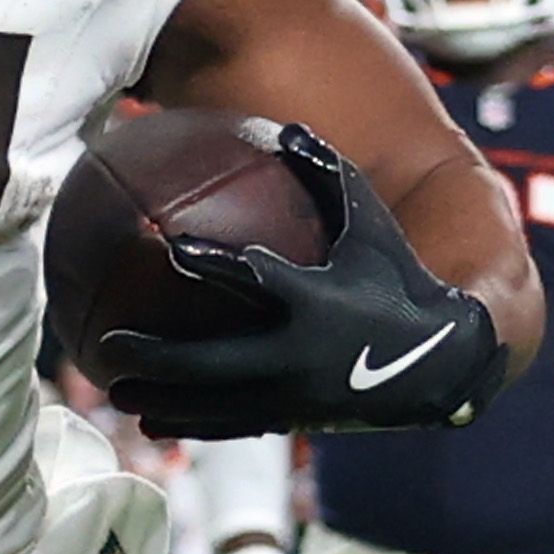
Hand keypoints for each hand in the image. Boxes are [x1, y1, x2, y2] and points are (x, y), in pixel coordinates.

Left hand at [93, 125, 505, 441]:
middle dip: (158, 357)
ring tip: (112, 390)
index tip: (173, 247)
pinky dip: (191, 426)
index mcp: (317, 300)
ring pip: (214, 404)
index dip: (215, 263)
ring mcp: (295, 394)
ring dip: (160, 399)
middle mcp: (301, 354)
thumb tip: (287, 127)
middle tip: (109, 345)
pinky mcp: (296, 419)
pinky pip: (233, 426)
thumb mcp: (372, 224)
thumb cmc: (399, 278)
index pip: (258, 279)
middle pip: (213, 361)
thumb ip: (328, 177)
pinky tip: (150, 422)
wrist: (443, 358)